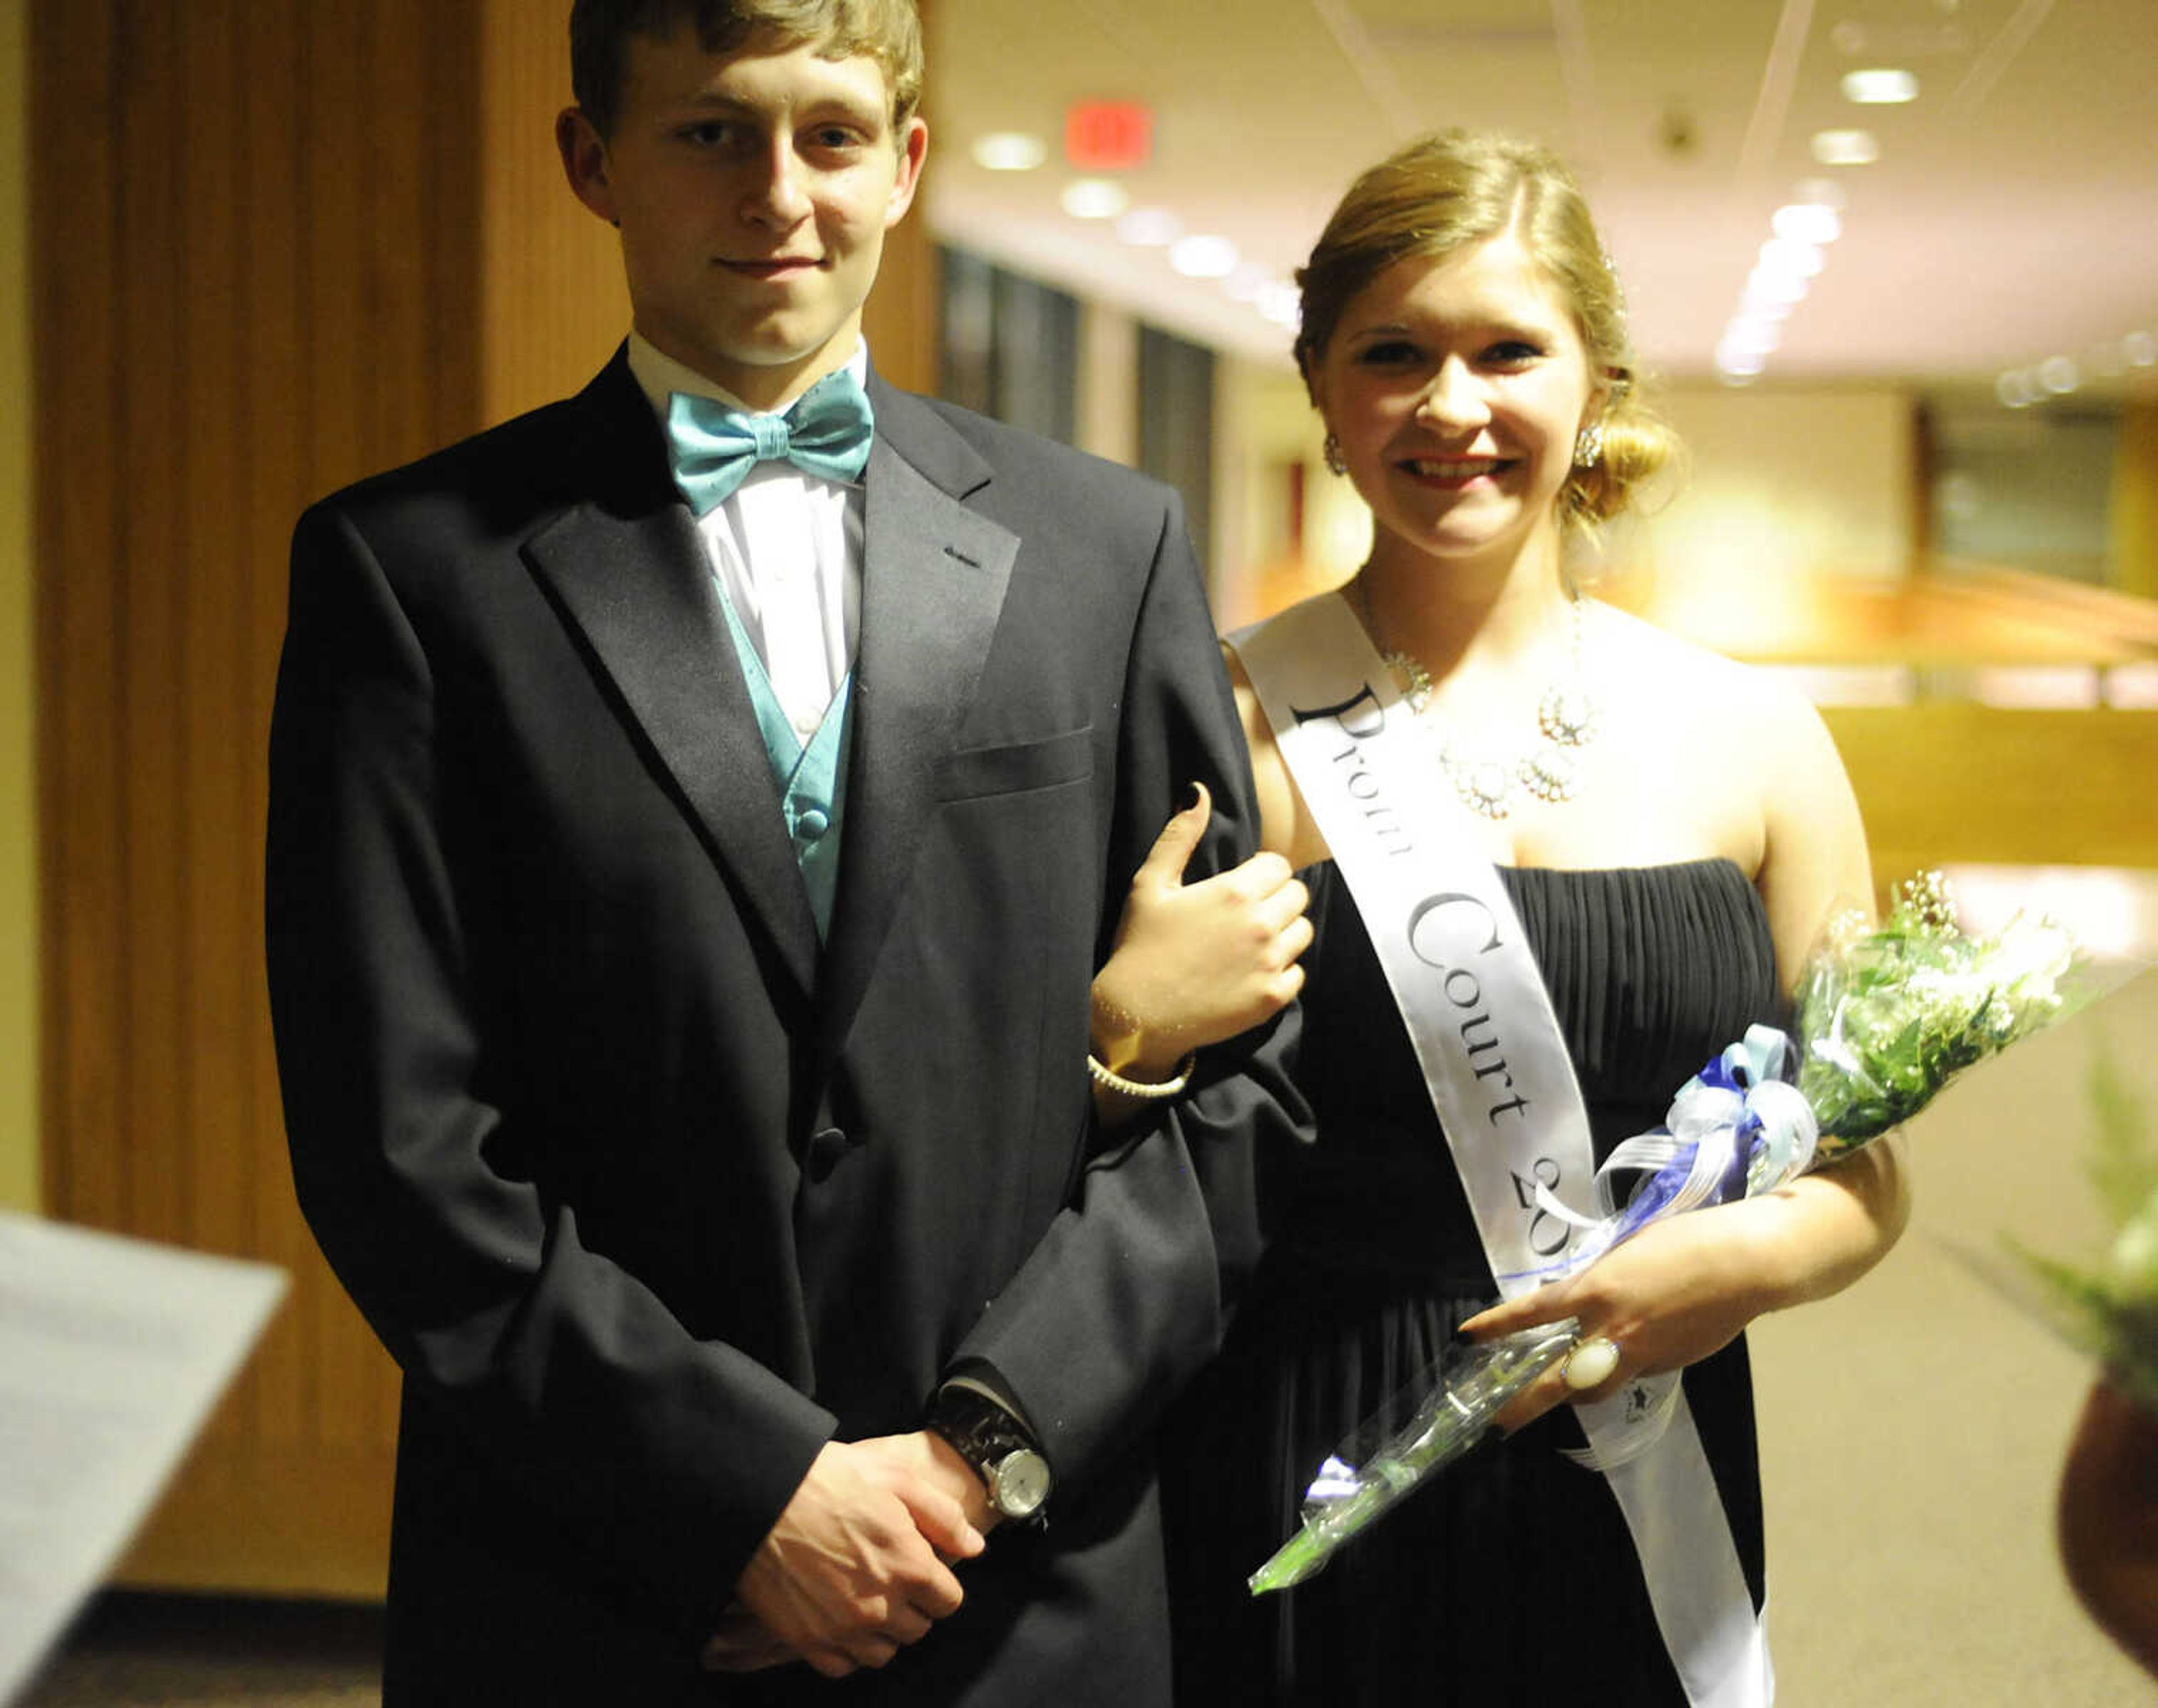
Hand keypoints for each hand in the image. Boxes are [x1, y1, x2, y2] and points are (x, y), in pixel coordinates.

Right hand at [702, 1439, 984, 1678]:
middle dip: (913, 1606)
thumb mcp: (896, 1478)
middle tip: (891, 1578)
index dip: (938, 1583)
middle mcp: (882, 1606)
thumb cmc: (829, 1480)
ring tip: (866, 1598)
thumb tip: (975, 1546)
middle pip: (918, 1629)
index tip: (921, 1568)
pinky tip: (839, 1618)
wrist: (762, 1495)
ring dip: (882, 1631)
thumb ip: (942, 1516)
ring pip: (884, 1653)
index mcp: (910, 1566)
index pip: (949, 1601)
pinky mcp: (808, 1640)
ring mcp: (843, 1628)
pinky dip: (846, 1649)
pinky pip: (843, 1666)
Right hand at [1092, 782, 1310, 1077]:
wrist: (1136, 1016)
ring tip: (1251, 941)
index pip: (1278, 865)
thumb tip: (1198, 792)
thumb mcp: (1150, 884)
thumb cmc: (1139, 945)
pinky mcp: (1272, 997)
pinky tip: (1251, 972)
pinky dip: (1281, 970)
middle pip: (1297, 895)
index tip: (1241, 885)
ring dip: (1283, 932)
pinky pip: (1298, 973)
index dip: (1261, 871)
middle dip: (1277, 898)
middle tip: (1247, 912)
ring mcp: (1271, 963)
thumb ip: (1179, 836)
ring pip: (1303, 931)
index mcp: (1235, 891)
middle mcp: (1261, 925)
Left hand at [1460, 1201, 1777, 1433]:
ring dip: (1576, 1390)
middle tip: (1497, 1423)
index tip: (1467, 1336)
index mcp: (1595, 1290)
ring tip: (1562, 1387)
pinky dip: (1623, 1365)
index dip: (1497, 1325)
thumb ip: (1599, 1282)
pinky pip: (1633, 1373)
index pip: (1532, 1313)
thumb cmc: (1684, 1240)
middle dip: (1524, 1405)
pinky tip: (1635, 1344)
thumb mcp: (1626, 1252)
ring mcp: (1641, 1355)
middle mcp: (1611, 1330)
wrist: (1744, 1263)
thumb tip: (1584, 1301)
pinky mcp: (1669, 1366)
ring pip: (1595, 1388)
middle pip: (1558, 1381)